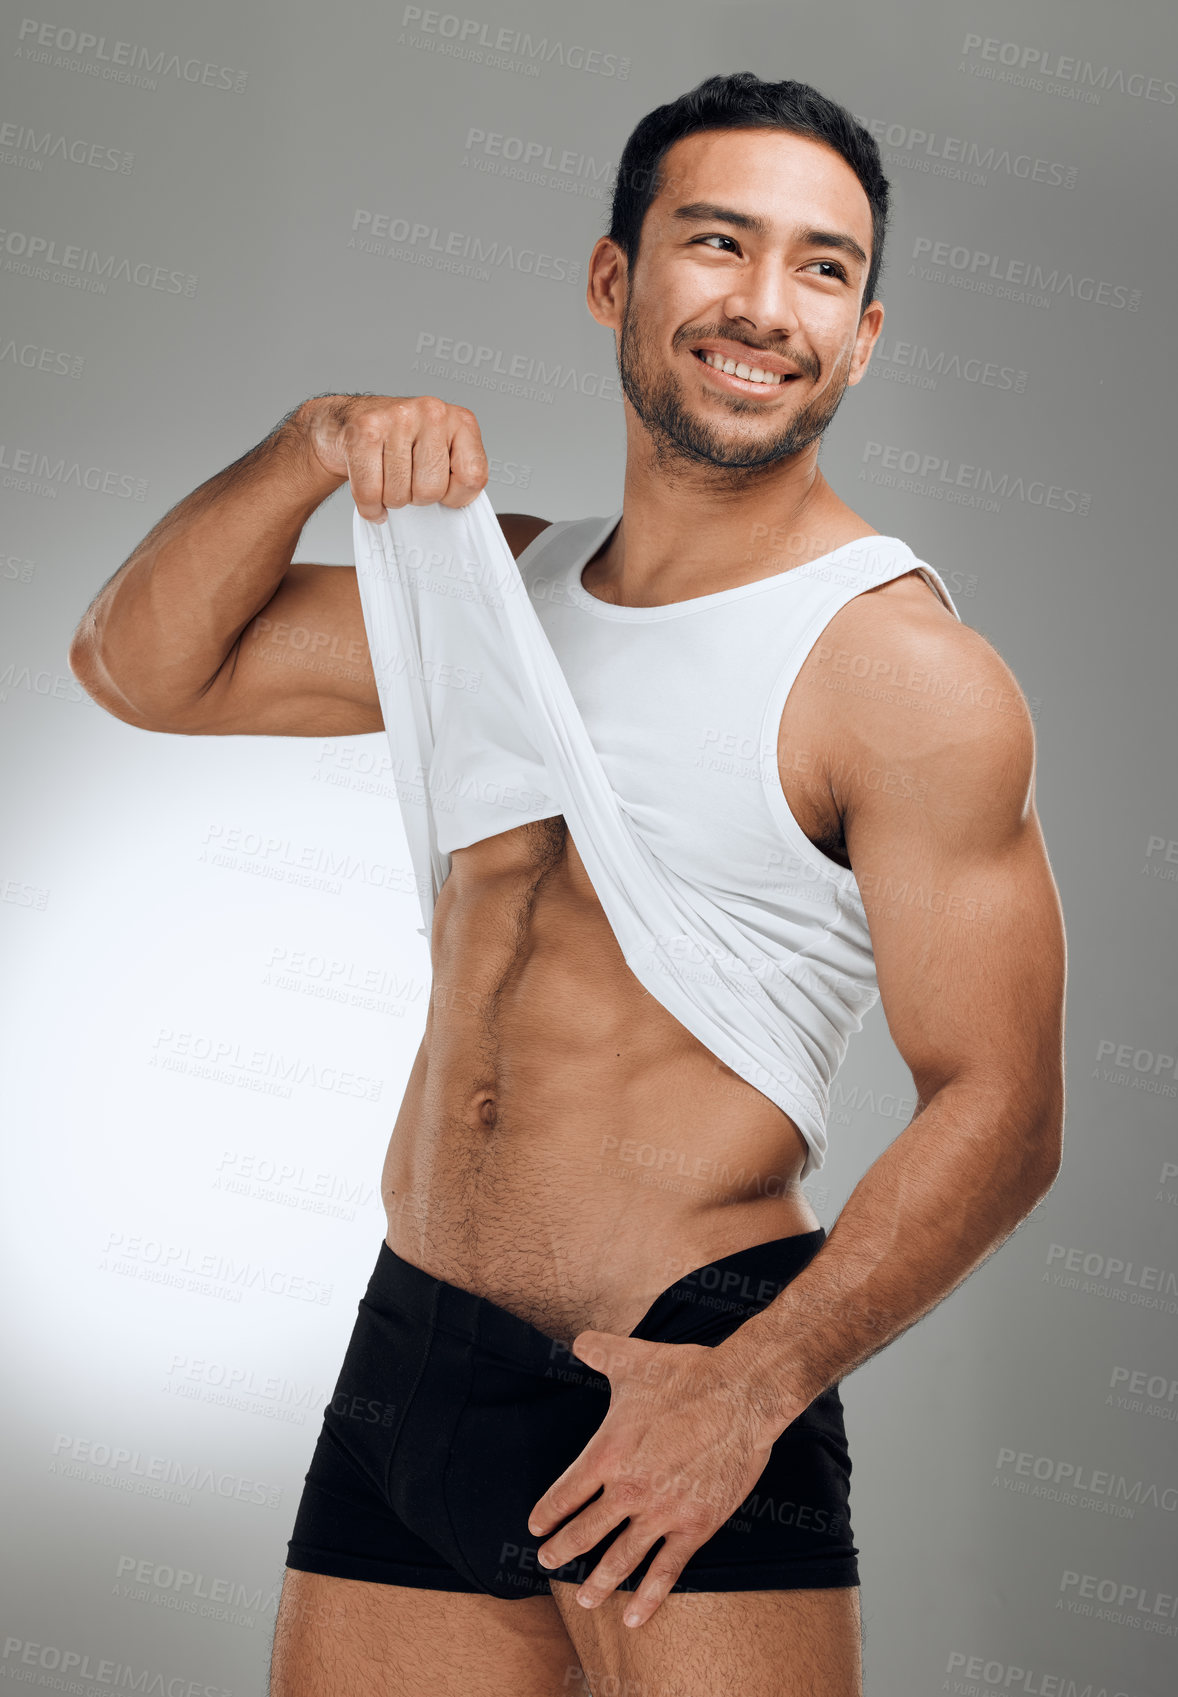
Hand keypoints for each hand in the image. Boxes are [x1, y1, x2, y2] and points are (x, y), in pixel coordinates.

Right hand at [297, 393, 488, 517]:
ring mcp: (398, 418)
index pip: (473, 477)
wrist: (347, 422)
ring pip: (399, 494)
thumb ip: (459, 475)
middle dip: (417, 497)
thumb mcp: (441, 452)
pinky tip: (371, 495)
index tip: (442, 489)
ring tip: (387, 478)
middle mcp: (432, 412)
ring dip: (390, 499)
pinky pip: (370, 493)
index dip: (455, 496)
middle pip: (432, 490)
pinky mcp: (364, 431)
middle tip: (407, 480)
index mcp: (460, 421)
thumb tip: (458, 510)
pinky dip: (369, 506)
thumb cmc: (399, 444)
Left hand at [527, 1330, 781, 1627]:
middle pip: (584, 1532)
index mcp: (607, 1452)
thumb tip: (578, 1340)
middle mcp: (629, 1489)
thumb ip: (598, 1350)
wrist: (742, 1394)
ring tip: (583, 1599)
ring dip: (598, 1582)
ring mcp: (662, 1512)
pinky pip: (666, 1572)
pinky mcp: (695, 1526)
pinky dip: (648, 1599)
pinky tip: (634, 1619)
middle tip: (547, 1560)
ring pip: (620, 1560)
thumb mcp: (633, 1358)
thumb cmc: (686, 1374)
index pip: (565, 1493)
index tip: (536, 1526)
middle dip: (562, 1549)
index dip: (548, 1513)